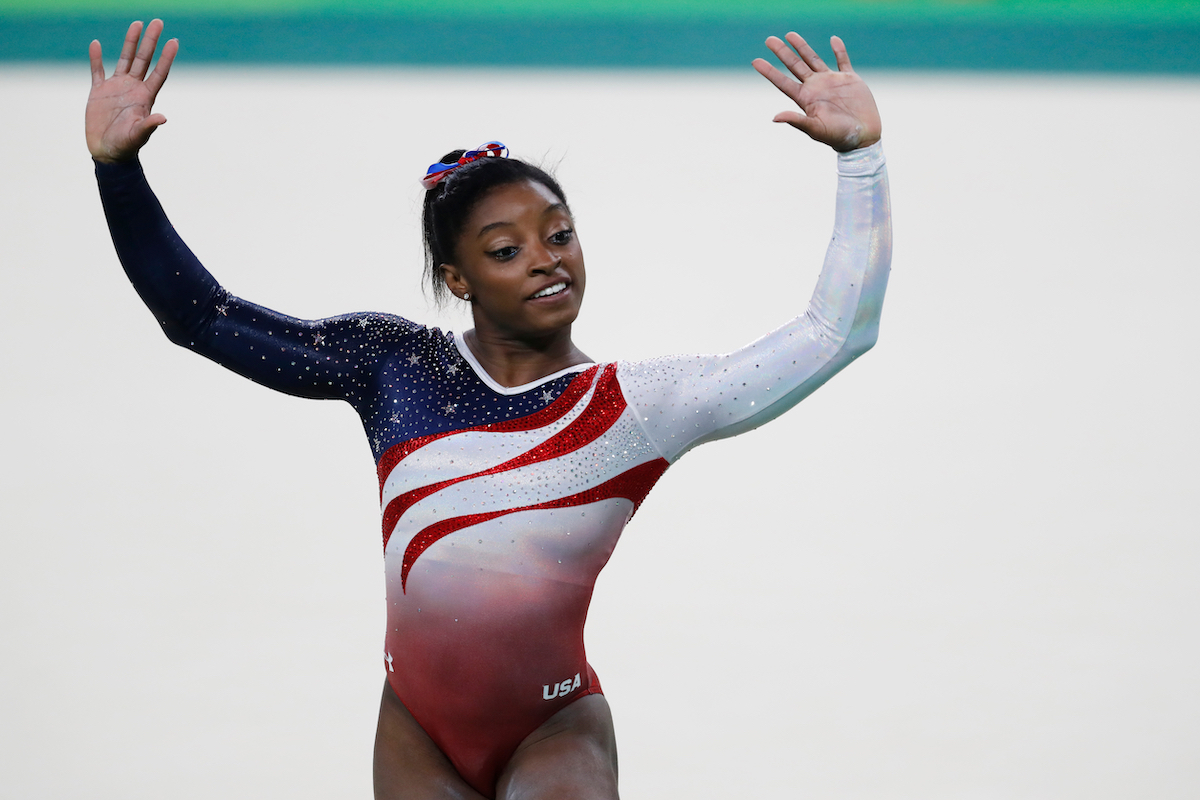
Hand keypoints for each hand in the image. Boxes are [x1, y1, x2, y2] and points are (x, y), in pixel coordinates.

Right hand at [86, 19, 177, 162]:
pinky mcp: (99, 91)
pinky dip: (96, 58)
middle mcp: (133, 88)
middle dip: (151, 41)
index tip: (174, 41)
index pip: (159, 72)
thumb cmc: (125, 146)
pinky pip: (97, 70)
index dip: (167, 57)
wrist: (107, 152)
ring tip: (137, 24)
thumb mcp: (138, 136)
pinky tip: (97, 44)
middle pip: (144, 60)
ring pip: (125, 59)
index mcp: (145, 97)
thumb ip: (149, 126)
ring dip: (131, 42)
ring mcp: (117, 88)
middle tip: (158, 22)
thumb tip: (163, 118)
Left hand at [752, 33, 880, 151]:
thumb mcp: (815, 129)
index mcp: (805, 99)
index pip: (783, 82)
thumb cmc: (838, 137)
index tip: (755, 61)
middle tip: (769, 39)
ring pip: (813, 59)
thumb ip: (797, 121)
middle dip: (782, 52)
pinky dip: (839, 49)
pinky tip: (833, 39)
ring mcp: (831, 82)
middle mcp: (815, 88)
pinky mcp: (849, 79)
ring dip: (802, 47)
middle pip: (794, 66)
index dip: (769, 72)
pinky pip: (842, 59)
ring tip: (789, 34)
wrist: (863, 136)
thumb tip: (774, 117)